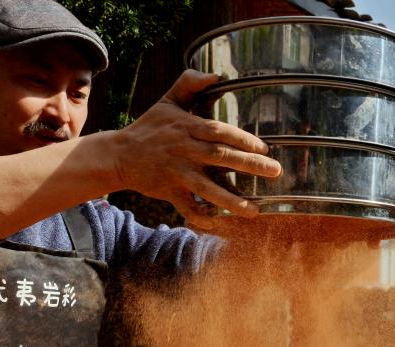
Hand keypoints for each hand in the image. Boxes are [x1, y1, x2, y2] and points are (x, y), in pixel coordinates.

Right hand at [113, 70, 281, 224]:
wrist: (119, 154)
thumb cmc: (149, 127)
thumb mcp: (167, 100)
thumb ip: (190, 83)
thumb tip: (217, 75)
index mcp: (187, 127)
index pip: (220, 131)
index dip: (243, 139)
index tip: (264, 148)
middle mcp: (185, 150)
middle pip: (221, 157)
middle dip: (250, 165)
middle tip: (276, 171)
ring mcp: (177, 173)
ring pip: (208, 188)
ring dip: (233, 201)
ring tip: (255, 210)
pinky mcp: (169, 192)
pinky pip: (188, 207)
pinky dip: (203, 216)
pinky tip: (221, 222)